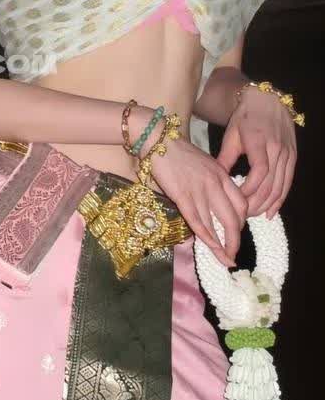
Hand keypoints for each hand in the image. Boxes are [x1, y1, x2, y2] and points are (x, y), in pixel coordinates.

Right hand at [146, 135, 247, 267]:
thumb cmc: (178, 152)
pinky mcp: (183, 196)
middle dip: (236, 240)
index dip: (241, 222)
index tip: (235, 233)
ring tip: (225, 260)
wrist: (158, 139)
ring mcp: (200, 191)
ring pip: (217, 224)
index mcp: (222, 175)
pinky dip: (206, 237)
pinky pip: (198, 221)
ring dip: (222, 246)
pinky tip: (210, 248)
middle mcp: (215, 184)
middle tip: (234, 255)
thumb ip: (211, 182)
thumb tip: (211, 201)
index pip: (241, 204)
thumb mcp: (203, 164)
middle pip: (234, 218)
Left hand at [216, 87, 296, 218]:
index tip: (235, 201)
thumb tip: (214, 182)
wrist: (267, 101)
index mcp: (260, 141)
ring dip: (266, 204)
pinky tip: (270, 211)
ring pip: (280, 186)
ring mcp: (288, 153)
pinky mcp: (293, 157)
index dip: (248, 190)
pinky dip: (280, 199)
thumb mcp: (231, 135)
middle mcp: (277, 148)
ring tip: (252, 216)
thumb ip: (224, 159)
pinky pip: (287, 182)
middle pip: (270, 184)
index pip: (259, 172)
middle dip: (255, 203)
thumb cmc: (245, 117)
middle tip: (241, 216)